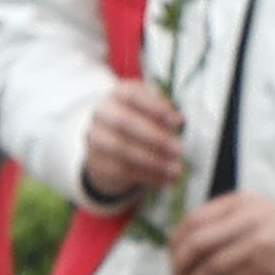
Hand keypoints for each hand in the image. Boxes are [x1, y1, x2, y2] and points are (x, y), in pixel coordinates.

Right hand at [79, 78, 186, 197]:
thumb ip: (165, 115)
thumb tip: (178, 120)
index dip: (155, 107)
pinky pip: (122, 170)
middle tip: (179, 149)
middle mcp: (103, 112)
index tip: (177, 120)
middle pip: (124, 122)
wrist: (110, 150)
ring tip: (175, 170)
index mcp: (119, 94)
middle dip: (154, 136)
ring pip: (122, 149)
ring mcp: (96, 138)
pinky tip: (165, 179)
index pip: (133, 95)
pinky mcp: (97, 162)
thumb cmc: (139, 125)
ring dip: (153, 161)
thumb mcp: (153, 114)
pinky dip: (147, 176)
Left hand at [166, 193, 274, 274]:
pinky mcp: (262, 268)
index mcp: (239, 203)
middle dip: (177, 262)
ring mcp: (254, 244)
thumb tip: (189, 245)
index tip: (171, 253)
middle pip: (196, 242)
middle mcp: (245, 220)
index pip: (194, 219)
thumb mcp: (256, 211)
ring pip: (208, 265)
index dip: (175, 239)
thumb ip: (225, 221)